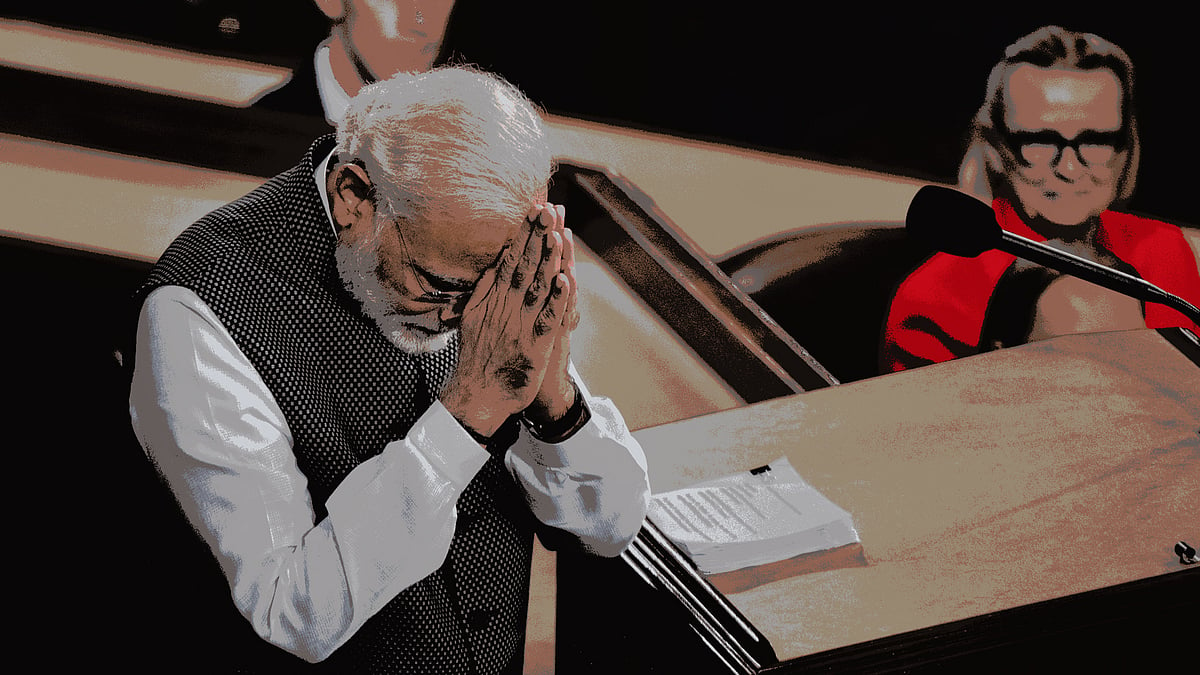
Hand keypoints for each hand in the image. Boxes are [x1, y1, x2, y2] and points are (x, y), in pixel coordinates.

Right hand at [440, 203, 571, 437]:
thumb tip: (493, 264)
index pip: (510, 258)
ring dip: (548, 261)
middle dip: (536, 236)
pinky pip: (547, 320)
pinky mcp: (534, 346)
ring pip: (536, 287)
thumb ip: (484, 290)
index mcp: (493, 299)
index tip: (534, 208)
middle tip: (548, 209)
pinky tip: (566, 281)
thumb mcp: (473, 316)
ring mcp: (520, 326)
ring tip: (557, 234)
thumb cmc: (478, 357)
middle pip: (524, 266)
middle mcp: (506, 307)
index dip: (523, 233)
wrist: (477, 395)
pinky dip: (557, 301)